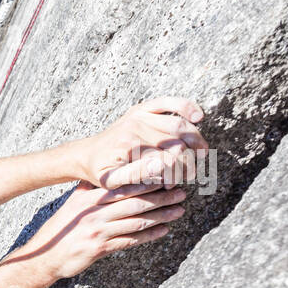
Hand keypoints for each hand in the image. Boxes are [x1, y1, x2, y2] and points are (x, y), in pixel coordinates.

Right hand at [11, 181, 187, 279]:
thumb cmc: (60, 229)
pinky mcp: (100, 248)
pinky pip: (130, 240)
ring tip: (179, 210)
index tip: (165, 176)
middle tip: (181, 192)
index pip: (123, 186)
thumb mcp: (71, 204)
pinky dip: (149, 235)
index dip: (146, 181)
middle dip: (161, 197)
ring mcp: (98, 230)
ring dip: (161, 215)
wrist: (45, 256)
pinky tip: (163, 231)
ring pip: (136, 220)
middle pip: (134, 202)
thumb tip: (103, 175)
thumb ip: (87, 189)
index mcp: (88, 197)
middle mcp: (94, 212)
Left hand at [72, 97, 209, 189]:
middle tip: (190, 174)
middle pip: (177, 144)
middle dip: (189, 161)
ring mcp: (138, 116)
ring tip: (201, 155)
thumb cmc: (100, 172)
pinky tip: (198, 117)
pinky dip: (186, 106)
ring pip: (179, 126)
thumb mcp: (112, 181)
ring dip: (196, 141)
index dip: (178, 173)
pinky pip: (168, 102)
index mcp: (129, 147)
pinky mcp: (140, 109)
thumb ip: (136, 175)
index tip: (175, 184)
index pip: (169, 160)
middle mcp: (135, 128)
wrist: (85, 154)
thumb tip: (161, 166)